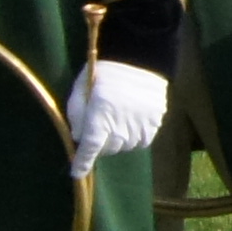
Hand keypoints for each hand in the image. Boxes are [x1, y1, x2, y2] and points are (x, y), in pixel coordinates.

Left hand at [65, 59, 167, 174]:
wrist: (140, 56)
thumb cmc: (104, 71)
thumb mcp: (80, 88)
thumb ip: (76, 115)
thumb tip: (78, 137)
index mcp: (99, 119)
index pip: (89, 150)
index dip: (81, 164)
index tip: (76, 174)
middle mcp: (121, 129)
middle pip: (107, 149)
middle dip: (100, 143)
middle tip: (99, 124)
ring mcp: (140, 128)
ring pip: (125, 146)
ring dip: (118, 139)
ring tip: (117, 117)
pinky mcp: (155, 124)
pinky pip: (141, 140)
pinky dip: (134, 135)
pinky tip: (131, 118)